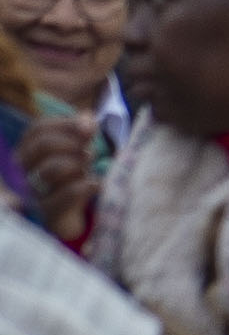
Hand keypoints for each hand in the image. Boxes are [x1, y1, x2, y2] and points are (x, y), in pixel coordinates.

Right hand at [17, 118, 95, 239]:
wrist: (78, 215)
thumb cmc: (76, 173)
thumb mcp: (81, 147)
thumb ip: (83, 129)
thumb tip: (86, 119)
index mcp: (29, 149)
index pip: (38, 129)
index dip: (66, 124)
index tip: (89, 128)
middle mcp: (25, 169)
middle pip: (43, 145)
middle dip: (73, 144)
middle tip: (89, 153)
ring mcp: (34, 190)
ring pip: (51, 169)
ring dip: (78, 165)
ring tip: (88, 168)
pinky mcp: (48, 211)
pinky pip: (64, 195)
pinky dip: (85, 187)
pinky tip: (96, 184)